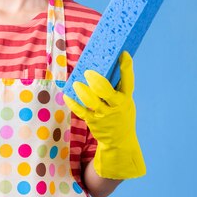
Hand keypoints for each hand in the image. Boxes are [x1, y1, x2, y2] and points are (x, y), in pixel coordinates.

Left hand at [63, 51, 145, 179]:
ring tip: (76, 84)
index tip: (123, 54)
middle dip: (96, 80)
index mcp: (126, 99)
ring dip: (83, 92)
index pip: (128, 82)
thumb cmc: (121, 115)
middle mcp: (116, 107)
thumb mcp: (125, 102)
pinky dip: (73, 103)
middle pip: (106, 92)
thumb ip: (118, 88)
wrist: (120, 142)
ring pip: (92, 102)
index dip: (126, 68)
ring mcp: (104, 115)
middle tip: (88, 72)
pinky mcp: (93, 122)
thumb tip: (107, 65)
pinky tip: (67, 95)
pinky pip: (81, 111)